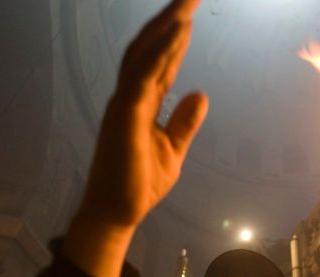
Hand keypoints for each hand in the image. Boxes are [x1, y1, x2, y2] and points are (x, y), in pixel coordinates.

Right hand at [63, 0, 207, 276]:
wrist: (118, 212)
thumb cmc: (139, 184)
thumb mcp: (172, 149)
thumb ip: (184, 121)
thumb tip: (201, 93)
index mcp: (141, 104)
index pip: (159, 63)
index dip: (175, 39)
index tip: (190, 15)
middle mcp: (129, 97)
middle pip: (149, 50)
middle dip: (170, 21)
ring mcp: (124, 104)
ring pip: (143, 54)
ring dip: (165, 26)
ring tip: (187, 3)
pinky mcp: (125, 115)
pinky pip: (143, 76)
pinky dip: (160, 52)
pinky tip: (178, 32)